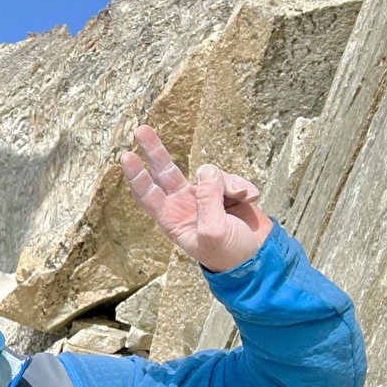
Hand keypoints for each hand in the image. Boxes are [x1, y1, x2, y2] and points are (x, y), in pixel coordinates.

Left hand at [121, 125, 272, 272]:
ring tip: (239, 199)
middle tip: (140, 130)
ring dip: (225, 182)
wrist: (259, 257)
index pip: (148, 195)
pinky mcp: (225, 190)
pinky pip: (230, 176)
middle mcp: (184, 204)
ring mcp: (204, 195)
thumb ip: (207, 202)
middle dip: (154, 150)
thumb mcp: (214, 233)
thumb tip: (205, 172)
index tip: (127, 156)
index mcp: (172, 220)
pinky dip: (241, 185)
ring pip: (207, 172)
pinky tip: (250, 198)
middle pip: (165, 172)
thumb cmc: (230, 253)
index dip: (137, 176)